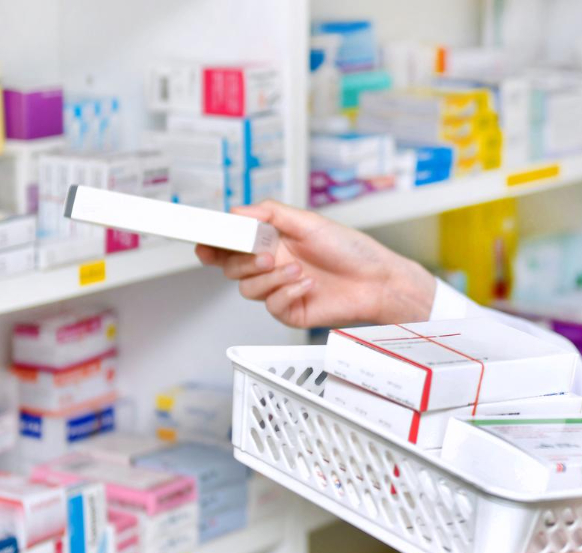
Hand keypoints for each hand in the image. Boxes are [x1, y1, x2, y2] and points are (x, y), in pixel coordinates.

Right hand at [195, 200, 436, 328]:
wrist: (376, 280)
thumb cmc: (349, 249)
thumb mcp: (308, 221)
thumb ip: (269, 214)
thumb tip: (237, 212)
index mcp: (271, 241)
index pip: (231, 245)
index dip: (213, 244)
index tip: (204, 243)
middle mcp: (271, 266)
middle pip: (232, 268)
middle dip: (244, 262)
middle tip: (266, 255)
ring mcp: (279, 289)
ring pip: (248, 289)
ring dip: (271, 278)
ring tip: (298, 269)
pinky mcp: (290, 311)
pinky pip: (271, 306)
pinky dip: (287, 293)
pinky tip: (307, 284)